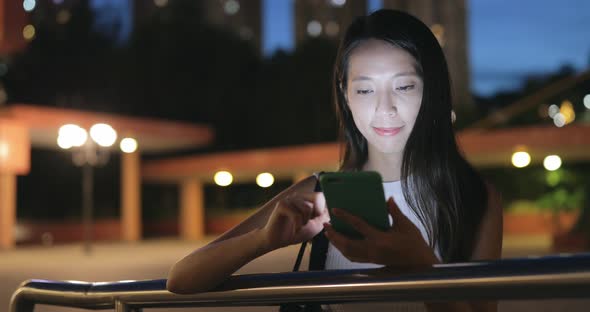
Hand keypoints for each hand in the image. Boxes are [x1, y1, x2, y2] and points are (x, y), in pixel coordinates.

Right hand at [262, 192, 329, 250]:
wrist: (276, 241)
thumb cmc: (295, 233)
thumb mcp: (314, 226)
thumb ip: (324, 217)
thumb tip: (333, 209)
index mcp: (306, 199)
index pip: (321, 195)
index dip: (324, 207)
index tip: (319, 219)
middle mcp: (298, 196)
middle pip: (317, 197)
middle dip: (316, 213)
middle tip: (309, 223)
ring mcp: (289, 199)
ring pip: (307, 207)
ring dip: (306, 222)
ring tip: (300, 227)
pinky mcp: (281, 205)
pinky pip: (297, 214)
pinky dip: (298, 225)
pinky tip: (295, 230)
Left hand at [324, 197, 439, 267]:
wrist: (420, 264)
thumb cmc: (414, 243)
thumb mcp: (405, 225)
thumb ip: (394, 211)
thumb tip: (388, 199)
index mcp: (380, 239)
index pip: (358, 225)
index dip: (345, 217)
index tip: (334, 210)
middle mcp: (372, 250)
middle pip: (347, 243)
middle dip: (334, 235)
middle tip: (326, 225)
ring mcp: (371, 257)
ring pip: (348, 252)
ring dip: (336, 243)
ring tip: (329, 234)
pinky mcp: (372, 261)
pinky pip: (353, 257)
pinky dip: (344, 250)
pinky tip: (341, 244)